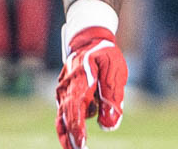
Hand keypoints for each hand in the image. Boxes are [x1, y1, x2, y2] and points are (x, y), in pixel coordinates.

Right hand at [55, 27, 126, 148]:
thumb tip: (109, 125)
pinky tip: (83, 127)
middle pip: (64, 117)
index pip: (75, 108)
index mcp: (80, 78)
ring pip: (63, 117)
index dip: (77, 128)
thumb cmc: (105, 55)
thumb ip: (113, 98)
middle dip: (70, 138)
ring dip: (69, 135)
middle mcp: (66, 86)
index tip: (81, 144)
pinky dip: (73, 123)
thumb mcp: (115, 72)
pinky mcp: (63, 94)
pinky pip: (66, 113)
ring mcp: (62, 90)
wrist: (89, 39)